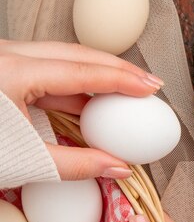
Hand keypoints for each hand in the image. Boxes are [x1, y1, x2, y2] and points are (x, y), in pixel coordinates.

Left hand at [0, 39, 162, 179]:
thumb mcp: (25, 160)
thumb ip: (76, 164)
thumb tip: (119, 167)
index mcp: (13, 73)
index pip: (82, 73)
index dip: (122, 80)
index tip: (151, 88)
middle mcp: (9, 55)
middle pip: (78, 54)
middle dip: (118, 68)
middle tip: (149, 82)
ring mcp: (5, 58)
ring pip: (63, 56)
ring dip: (98, 72)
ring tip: (128, 87)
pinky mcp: (3, 68)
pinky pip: (47, 65)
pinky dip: (76, 80)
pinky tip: (94, 97)